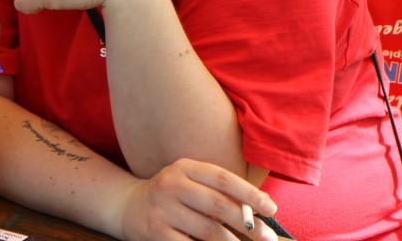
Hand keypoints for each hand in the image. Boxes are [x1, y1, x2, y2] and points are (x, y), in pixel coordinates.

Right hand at [121, 158, 279, 240]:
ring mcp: (163, 209)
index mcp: (185, 168)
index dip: (249, 194)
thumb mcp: (190, 183)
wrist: (130, 206)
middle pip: (218, 204)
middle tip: (267, 237)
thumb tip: (260, 209)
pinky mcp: (156, 231)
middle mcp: (172, 184)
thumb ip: (219, 191)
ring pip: (208, 230)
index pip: (223, 179)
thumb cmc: (173, 196)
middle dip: (248, 223)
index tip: (271, 208)